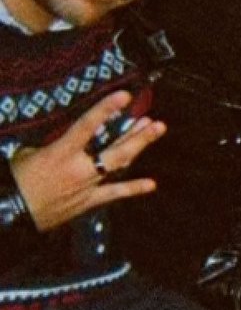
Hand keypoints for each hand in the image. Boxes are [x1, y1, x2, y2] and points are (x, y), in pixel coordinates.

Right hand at [10, 90, 164, 232]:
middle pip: (116, 149)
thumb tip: (65, 135)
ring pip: (119, 165)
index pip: (87, 126)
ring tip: (156, 131)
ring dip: (138, 147)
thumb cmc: (17, 181)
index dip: (106, 110)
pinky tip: (151, 184)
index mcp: (61, 153)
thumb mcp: (28, 153)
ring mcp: (87, 186)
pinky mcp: (88, 202)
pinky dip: (133, 189)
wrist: (14, 212)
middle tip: (157, 123)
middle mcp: (79, 169)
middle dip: (138, 135)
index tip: (124, 96)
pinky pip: (114, 194)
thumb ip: (51, 143)